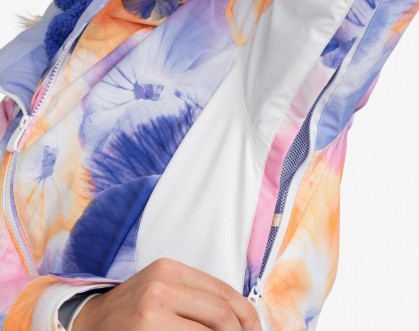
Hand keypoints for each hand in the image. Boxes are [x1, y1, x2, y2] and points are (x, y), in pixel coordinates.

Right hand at [72, 258, 261, 330]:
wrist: (89, 324)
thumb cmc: (131, 310)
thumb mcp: (162, 288)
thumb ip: (195, 296)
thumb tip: (241, 319)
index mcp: (168, 269)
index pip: (222, 291)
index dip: (246, 313)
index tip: (254, 328)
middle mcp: (160, 286)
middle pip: (220, 313)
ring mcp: (151, 312)